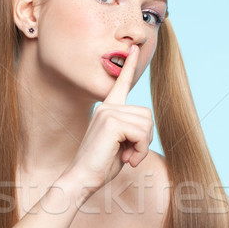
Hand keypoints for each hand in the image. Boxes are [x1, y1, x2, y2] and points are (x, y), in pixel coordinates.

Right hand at [63, 45, 153, 195]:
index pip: (121, 84)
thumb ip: (132, 131)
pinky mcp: (111, 122)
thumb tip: (146, 126)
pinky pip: (141, 133)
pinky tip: (128, 160)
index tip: (133, 48)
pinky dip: (141, 150)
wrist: (82, 179)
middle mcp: (107, 107)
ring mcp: (108, 113)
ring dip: (143, 146)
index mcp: (108, 110)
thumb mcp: (121, 145)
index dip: (129, 66)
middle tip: (132, 155)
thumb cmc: (101, 167)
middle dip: (146, 138)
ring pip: (146, 123)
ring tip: (128, 158)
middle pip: (146, 114)